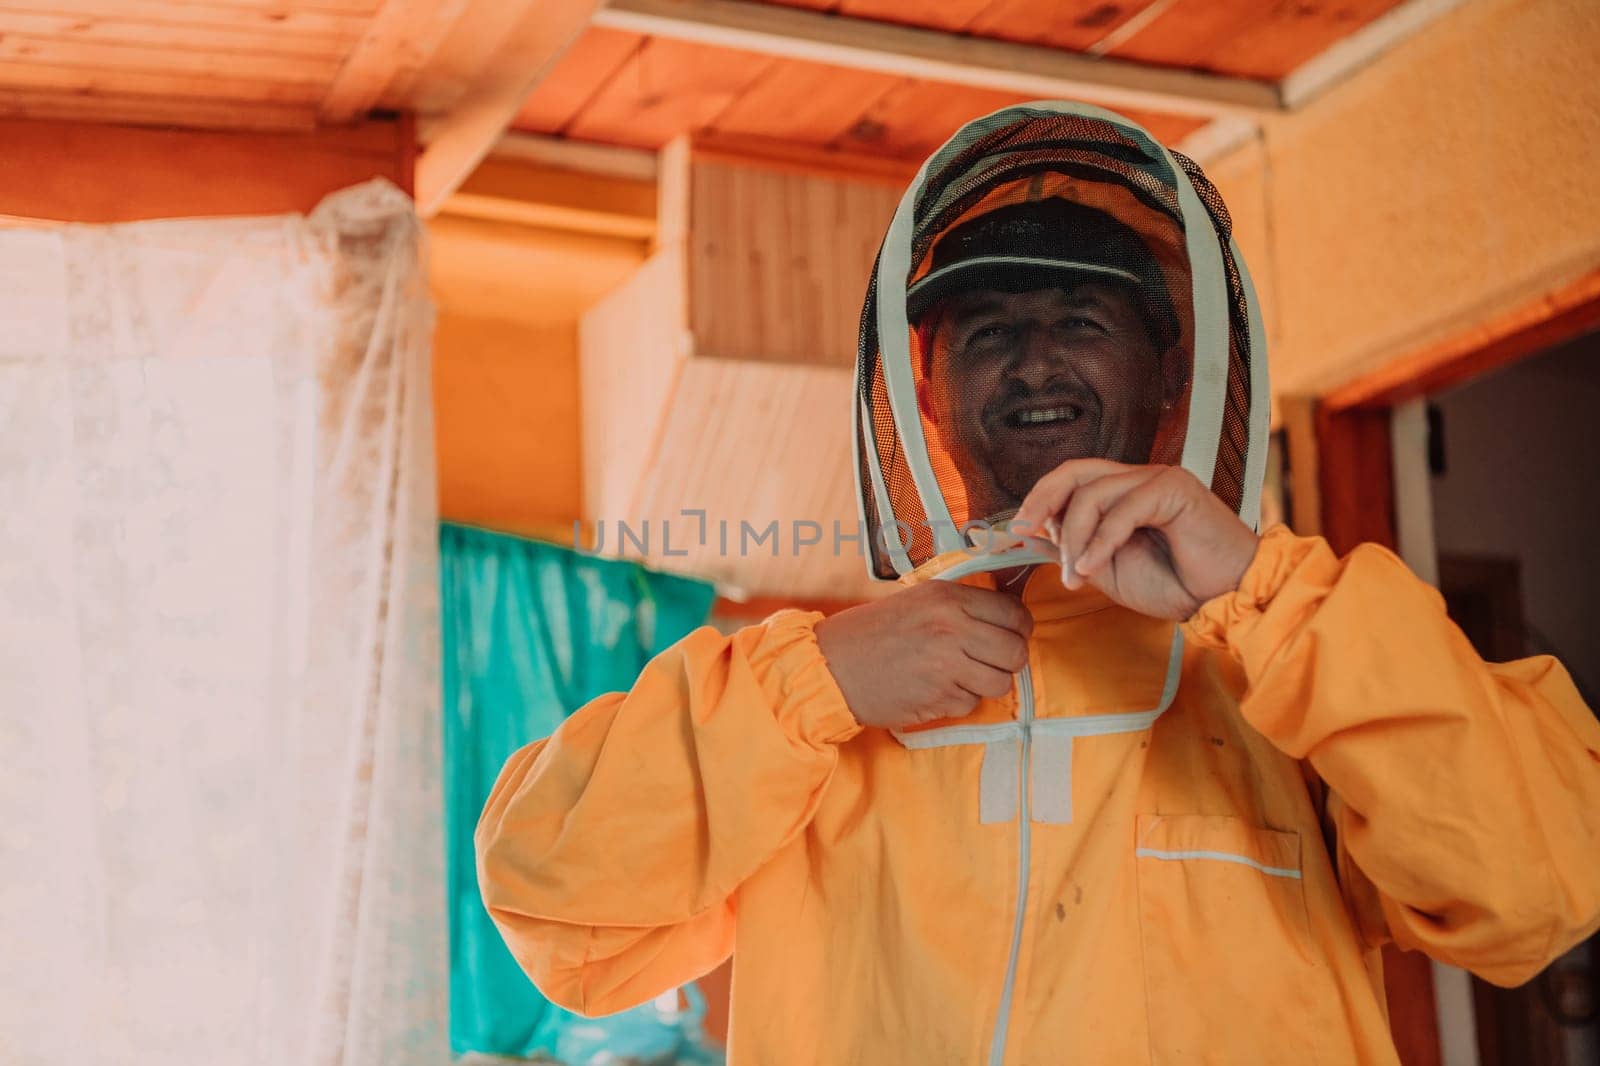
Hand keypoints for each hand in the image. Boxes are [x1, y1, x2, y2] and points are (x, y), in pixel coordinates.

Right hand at [814, 582, 1032, 729]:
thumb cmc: (871, 633)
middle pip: (1016, 651)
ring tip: (960, 677)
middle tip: (988, 661)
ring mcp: (947, 665)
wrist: (831, 666)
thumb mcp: (917, 600)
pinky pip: (972, 704)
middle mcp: (952, 628)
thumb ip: (960, 606)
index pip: (1015, 614)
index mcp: (948, 598)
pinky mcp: (938, 698)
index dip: (1018, 629)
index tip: (1009, 635)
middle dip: (1008, 661)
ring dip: (986, 684)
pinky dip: (958, 701)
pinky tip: (935, 690)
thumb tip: (1006, 617)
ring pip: (1001, 683)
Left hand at [1013, 460, 1259, 620]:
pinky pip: (1123, 509)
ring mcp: (1157, 479)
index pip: (1069, 481)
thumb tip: (1029, 534)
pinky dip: (1101, 541)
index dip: (1038, 501)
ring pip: (1092, 493)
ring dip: (1074, 539)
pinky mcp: (1175, 489)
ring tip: (1077, 577)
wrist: (1225, 598)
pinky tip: (1093, 568)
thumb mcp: (1107, 570)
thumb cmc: (1174, 585)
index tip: (1016, 531)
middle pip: (1074, 472)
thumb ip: (1073, 548)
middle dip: (1041, 500)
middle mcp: (1137, 479)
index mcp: (1121, 493)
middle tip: (1024, 531)